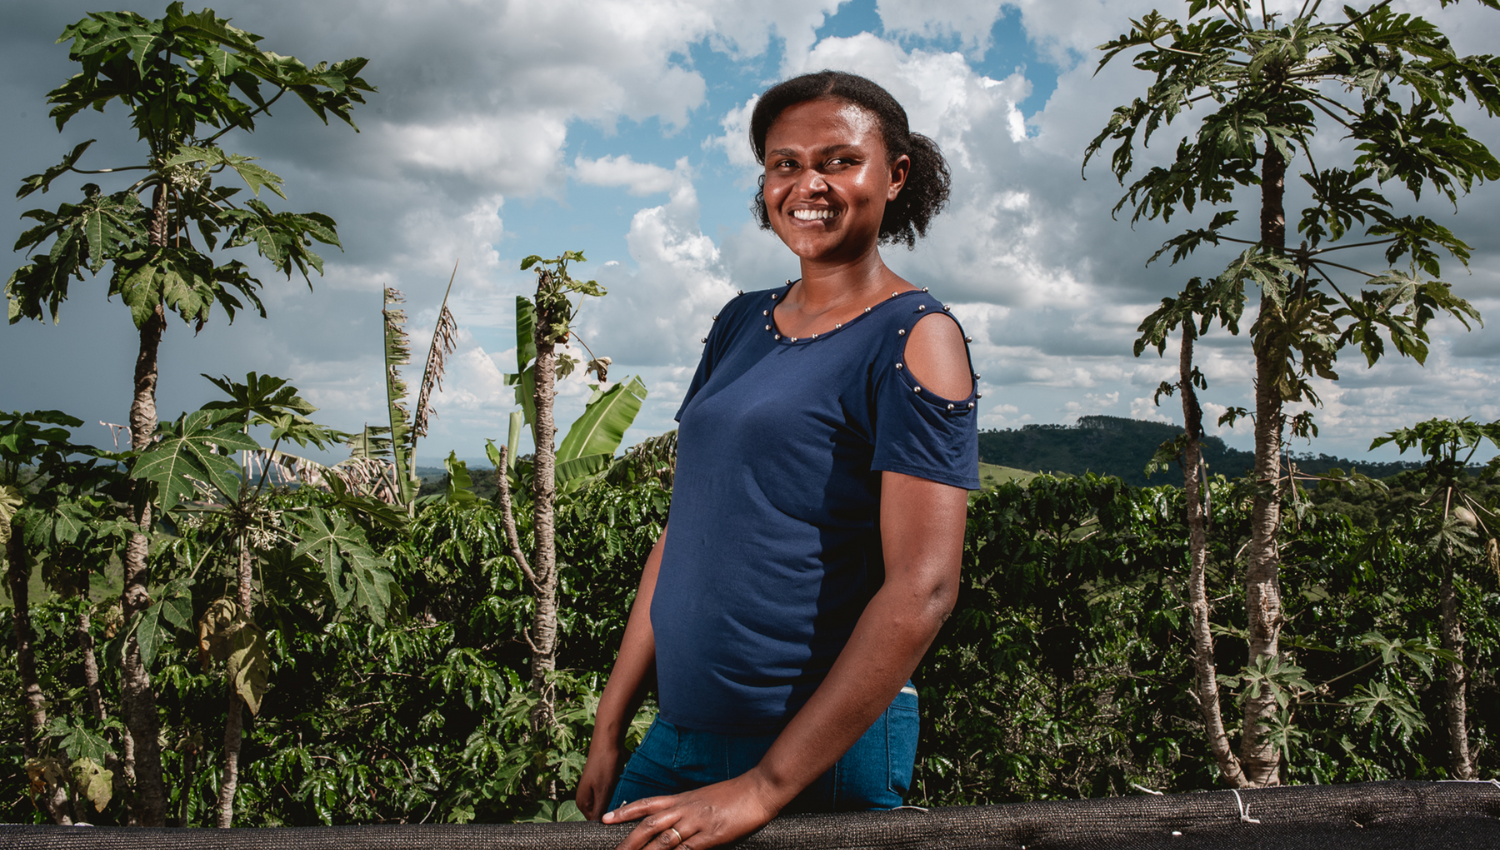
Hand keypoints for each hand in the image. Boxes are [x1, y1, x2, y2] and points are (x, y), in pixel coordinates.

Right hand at [577, 740, 624, 821]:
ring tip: (629, 798)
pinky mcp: (604, 784)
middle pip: (604, 815)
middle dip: (616, 812)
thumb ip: (601, 811)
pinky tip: (628, 791)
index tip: (624, 817)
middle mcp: (587, 799)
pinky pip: (613, 796)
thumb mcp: (603, 791)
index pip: (597, 823)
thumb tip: (600, 827)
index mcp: (583, 803)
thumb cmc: (604, 764)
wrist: (609, 740)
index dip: (611, 822)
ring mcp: (595, 791)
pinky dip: (620, 795)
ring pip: (610, 805)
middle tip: (628, 808)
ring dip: (619, 803)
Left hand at [602, 772, 782, 849]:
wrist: (759, 788)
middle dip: (628, 841)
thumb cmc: (735, 795)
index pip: (647, 804)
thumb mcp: (705, 799)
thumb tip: (674, 823)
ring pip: (663, 839)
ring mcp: (698, 822)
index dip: (624, 811)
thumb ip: (688, 810)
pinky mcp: (712, 835)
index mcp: (683, 799)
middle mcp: (685, 809)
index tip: (604, 818)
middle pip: (649, 824)